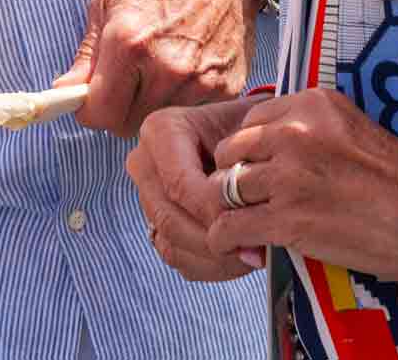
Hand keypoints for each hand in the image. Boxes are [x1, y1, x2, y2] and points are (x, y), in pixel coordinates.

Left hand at [55, 0, 258, 138]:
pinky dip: (181, 102)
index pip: (99, 115)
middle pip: (127, 127)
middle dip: (117, 110)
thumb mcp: (108, 0)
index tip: (90, 100)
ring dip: (150, 108)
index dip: (88, 110)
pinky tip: (183, 72)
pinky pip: (191, 115)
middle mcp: (166, 67)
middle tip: (123, 84)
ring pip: (159, 124)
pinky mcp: (227, 88)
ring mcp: (200, 81)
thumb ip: (86, 54)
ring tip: (155, 73)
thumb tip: (64, 91)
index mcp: (129, 42)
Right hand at [127, 97, 263, 282]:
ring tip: (251, 255)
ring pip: (171, 244)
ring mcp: (146, 196)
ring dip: (214, 259)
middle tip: (253, 249)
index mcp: (160, 131)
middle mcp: (144, 163)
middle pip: (170, 219)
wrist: (246, 137)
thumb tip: (249, 214)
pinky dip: (208, 266)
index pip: (180, 185)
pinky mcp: (155, 223)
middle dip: (214, 242)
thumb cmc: (249, 132)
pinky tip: (237, 259)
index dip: (213, 211)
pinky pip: (176, 257)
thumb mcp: (252, 135)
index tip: (249, 223)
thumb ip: (247, 166)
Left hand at [203, 88, 397, 281]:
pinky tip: (228, 243)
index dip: (248, 149)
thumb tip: (270, 144)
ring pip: (226, 189)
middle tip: (246, 197)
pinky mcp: (287, 219)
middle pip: (230, 151)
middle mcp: (292, 133)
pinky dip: (223, 237)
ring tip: (237, 222)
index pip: (250, 121)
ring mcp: (287, 176)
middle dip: (231, 175)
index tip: (256, 168)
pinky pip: (230, 225)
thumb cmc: (397, 177)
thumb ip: (307, 127)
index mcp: (309, 104)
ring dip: (228, 208)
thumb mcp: (348, 125)